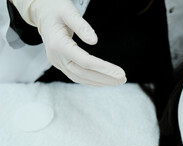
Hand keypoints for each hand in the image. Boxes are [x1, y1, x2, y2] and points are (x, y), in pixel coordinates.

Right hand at [11, 0, 125, 85]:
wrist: (42, 13)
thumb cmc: (56, 9)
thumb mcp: (68, 12)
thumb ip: (81, 26)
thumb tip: (94, 41)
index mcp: (58, 44)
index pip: (84, 61)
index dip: (103, 68)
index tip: (119, 73)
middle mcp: (56, 57)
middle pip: (83, 73)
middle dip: (105, 78)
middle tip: (123, 79)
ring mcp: (57, 62)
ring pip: (80, 77)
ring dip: (100, 81)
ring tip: (118, 81)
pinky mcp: (61, 64)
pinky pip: (77, 76)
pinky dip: (91, 80)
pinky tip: (104, 81)